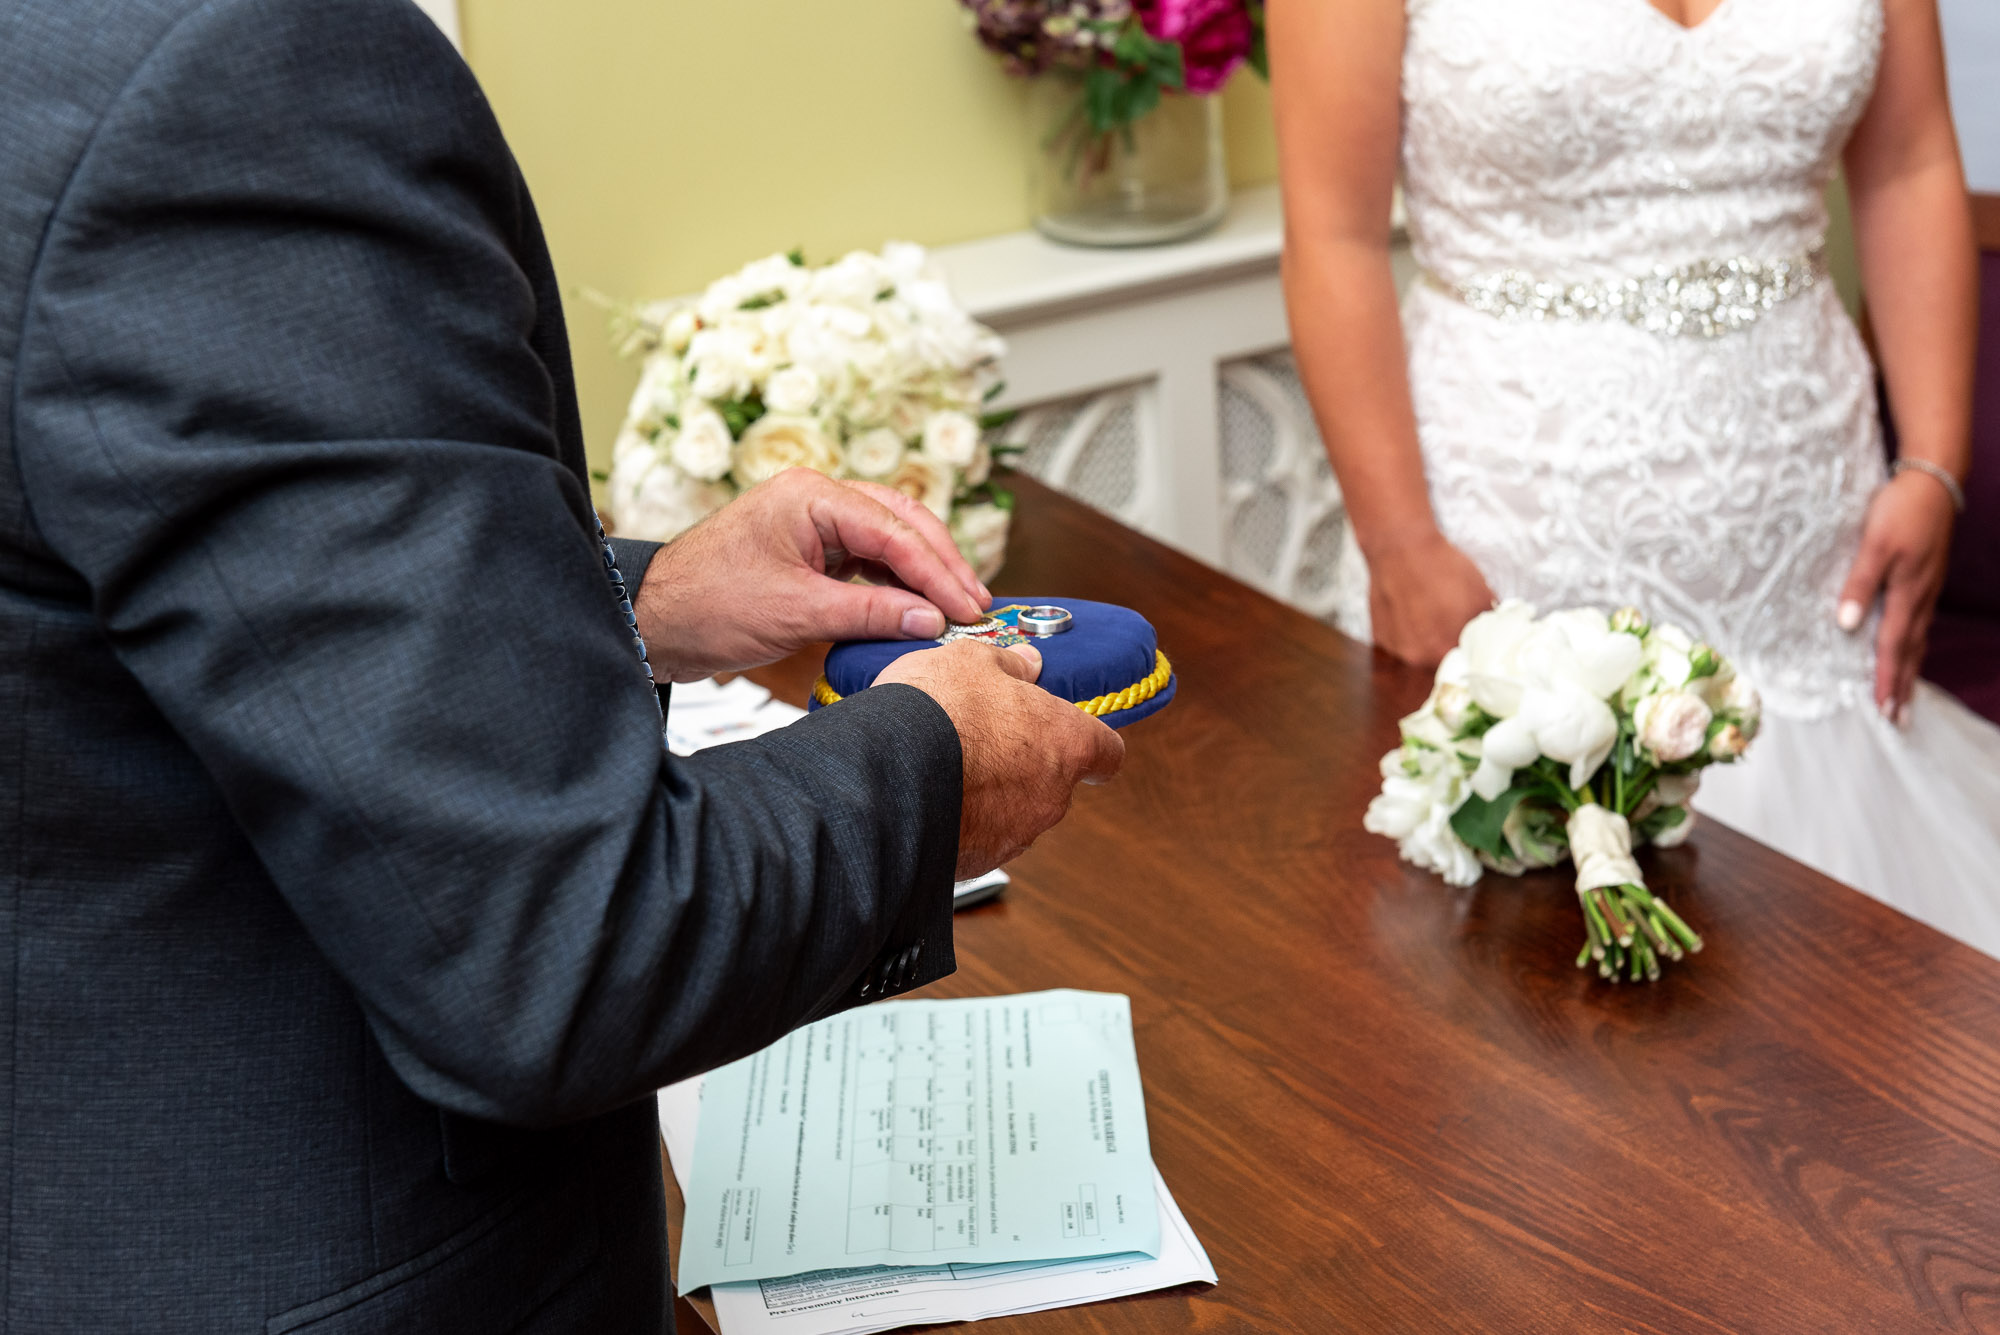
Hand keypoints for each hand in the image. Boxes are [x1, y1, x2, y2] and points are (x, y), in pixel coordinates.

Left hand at [632, 469, 990, 680]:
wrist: (651, 623)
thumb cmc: (705, 605)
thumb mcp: (796, 612)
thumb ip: (870, 613)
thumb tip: (932, 620)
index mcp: (811, 496)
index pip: (895, 530)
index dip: (938, 573)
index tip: (968, 609)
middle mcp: (816, 501)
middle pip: (902, 524)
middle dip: (941, 566)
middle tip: (975, 607)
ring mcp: (812, 526)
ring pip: (889, 542)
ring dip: (922, 576)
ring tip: (956, 611)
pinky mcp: (808, 555)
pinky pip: (867, 563)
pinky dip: (895, 586)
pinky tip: (916, 611)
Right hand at [875, 641, 1125, 878]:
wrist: (885, 777)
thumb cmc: (937, 711)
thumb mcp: (971, 661)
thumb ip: (1009, 664)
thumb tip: (1027, 663)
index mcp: (1066, 743)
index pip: (1108, 753)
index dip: (1093, 744)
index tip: (1077, 738)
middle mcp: (1052, 796)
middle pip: (1054, 781)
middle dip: (1025, 763)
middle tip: (984, 737)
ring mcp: (1016, 834)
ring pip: (1015, 812)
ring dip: (991, 794)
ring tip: (947, 767)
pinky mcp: (979, 861)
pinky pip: (978, 837)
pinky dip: (962, 821)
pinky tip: (929, 797)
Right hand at [1365, 531, 1494, 666]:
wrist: (1400, 548)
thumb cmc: (1442, 569)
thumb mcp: (1481, 594)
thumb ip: (1489, 623)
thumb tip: (1496, 633)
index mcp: (1445, 651)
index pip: (1465, 667)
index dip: (1472, 656)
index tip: (1476, 645)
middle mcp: (1416, 657)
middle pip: (1440, 663)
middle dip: (1449, 648)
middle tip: (1454, 625)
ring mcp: (1394, 648)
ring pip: (1418, 654)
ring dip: (1427, 641)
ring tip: (1431, 615)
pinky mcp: (1379, 635)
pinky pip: (1400, 642)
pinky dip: (1408, 632)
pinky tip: (1412, 610)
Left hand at [1837, 469, 1956, 721]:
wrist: (1935, 479)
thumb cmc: (1900, 509)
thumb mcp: (1874, 543)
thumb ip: (1860, 583)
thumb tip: (1846, 625)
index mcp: (1906, 592)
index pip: (1891, 645)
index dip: (1885, 678)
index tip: (1882, 709)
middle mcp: (1920, 596)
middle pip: (1909, 651)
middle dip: (1901, 686)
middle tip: (1897, 719)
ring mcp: (1926, 588)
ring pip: (1917, 639)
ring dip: (1910, 670)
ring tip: (1905, 698)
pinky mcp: (1926, 578)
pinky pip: (1921, 622)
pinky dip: (1915, 645)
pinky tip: (1909, 652)